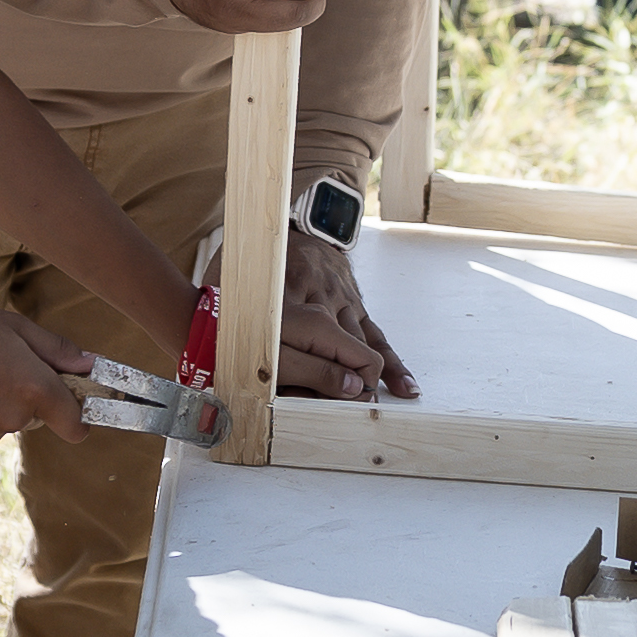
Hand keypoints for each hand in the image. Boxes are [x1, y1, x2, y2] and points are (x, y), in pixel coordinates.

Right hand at [0, 302, 99, 450]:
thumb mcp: (14, 326)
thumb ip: (56, 349)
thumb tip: (90, 364)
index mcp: (35, 388)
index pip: (75, 424)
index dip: (80, 418)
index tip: (76, 408)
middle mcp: (15, 418)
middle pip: (36, 415)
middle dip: (27, 396)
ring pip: (6, 422)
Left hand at [204, 227, 406, 400]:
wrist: (270, 224)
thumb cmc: (243, 270)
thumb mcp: (232, 293)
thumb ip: (239, 330)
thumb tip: (239, 375)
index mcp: (290, 302)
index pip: (317, 349)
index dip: (326, 380)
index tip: (335, 406)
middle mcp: (322, 298)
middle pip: (346, 347)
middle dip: (355, 381)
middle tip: (363, 412)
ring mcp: (340, 296)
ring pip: (365, 341)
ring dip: (382, 372)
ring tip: (402, 398)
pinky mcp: (350, 297)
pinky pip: (373, 331)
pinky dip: (389, 358)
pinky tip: (404, 383)